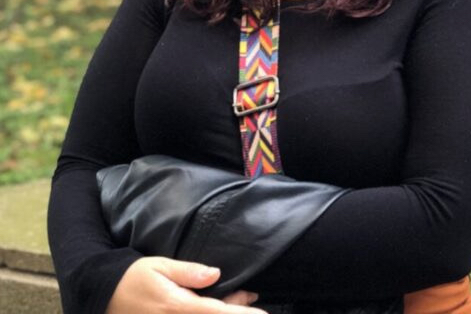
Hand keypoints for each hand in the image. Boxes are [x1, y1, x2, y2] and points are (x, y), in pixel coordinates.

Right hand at [105, 256, 267, 313]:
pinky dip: (212, 313)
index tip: (263, 313)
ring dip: (227, 313)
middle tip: (255, 300)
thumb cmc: (132, 278)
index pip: (218, 312)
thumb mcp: (159, 266)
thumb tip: (216, 273)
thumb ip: (188, 272)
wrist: (102, 297)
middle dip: (238, 313)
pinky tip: (220, 307)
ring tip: (244, 300)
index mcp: (178, 306)